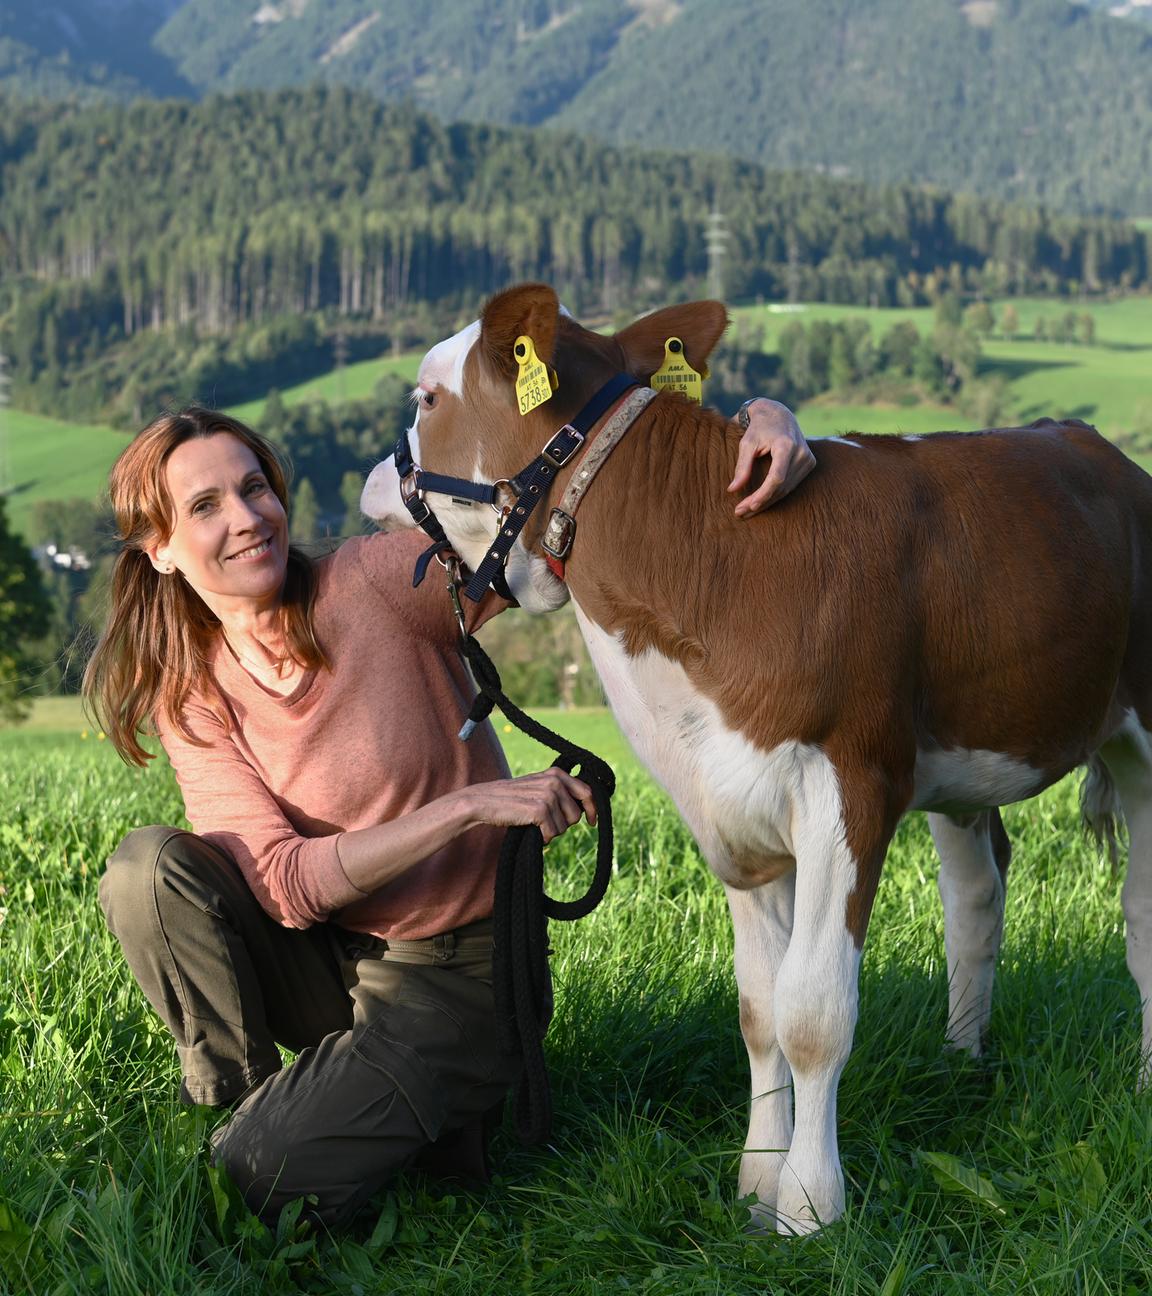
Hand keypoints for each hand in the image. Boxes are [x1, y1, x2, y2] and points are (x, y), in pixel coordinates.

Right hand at [464, 768, 596, 842]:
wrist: (484, 802)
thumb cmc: (512, 799)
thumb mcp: (538, 788)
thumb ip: (559, 792)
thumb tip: (584, 809)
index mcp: (557, 773)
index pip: (587, 792)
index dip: (592, 809)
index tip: (592, 822)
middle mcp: (555, 781)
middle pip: (576, 815)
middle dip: (564, 824)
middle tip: (546, 823)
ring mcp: (548, 794)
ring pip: (564, 827)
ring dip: (551, 831)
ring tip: (535, 823)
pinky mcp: (540, 809)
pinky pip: (552, 833)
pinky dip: (543, 838)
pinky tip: (532, 831)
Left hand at [728, 398, 815, 516]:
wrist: (779, 415)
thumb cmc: (759, 428)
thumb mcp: (747, 443)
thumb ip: (742, 466)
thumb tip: (733, 490)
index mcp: (786, 445)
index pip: (776, 477)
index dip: (763, 494)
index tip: (748, 505)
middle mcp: (801, 452)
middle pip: (781, 486)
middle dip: (760, 501)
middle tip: (740, 512)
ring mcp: (808, 458)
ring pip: (786, 489)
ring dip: (767, 502)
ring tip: (747, 510)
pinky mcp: (809, 463)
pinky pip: (791, 485)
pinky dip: (776, 495)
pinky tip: (761, 502)